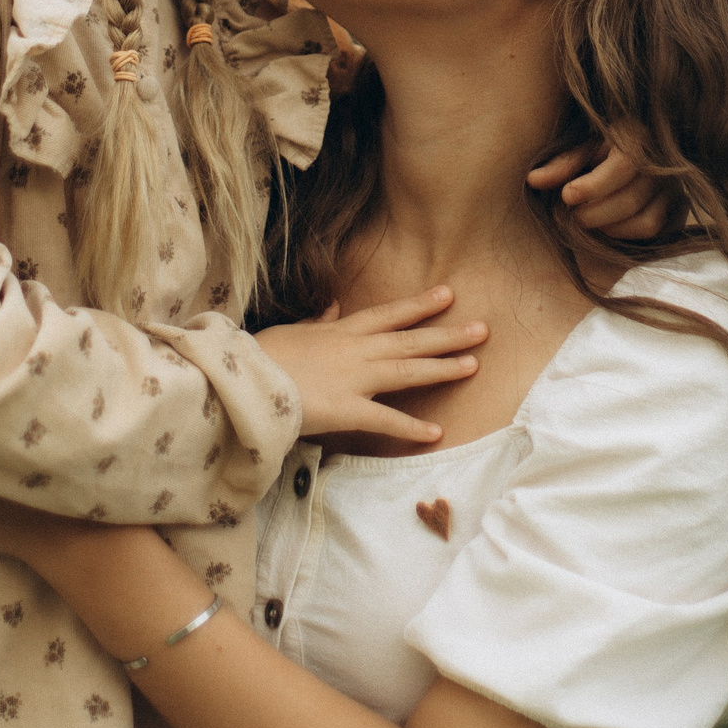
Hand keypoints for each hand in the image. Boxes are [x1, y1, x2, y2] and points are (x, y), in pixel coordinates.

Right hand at [254, 287, 483, 443]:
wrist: (244, 380)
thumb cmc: (263, 356)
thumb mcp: (293, 330)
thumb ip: (318, 321)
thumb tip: (331, 306)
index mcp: (342, 330)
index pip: (389, 314)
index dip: (420, 305)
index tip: (448, 294)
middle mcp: (356, 350)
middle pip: (410, 341)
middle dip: (447, 334)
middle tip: (482, 329)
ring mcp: (354, 379)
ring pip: (407, 372)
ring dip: (442, 369)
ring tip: (473, 365)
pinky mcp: (347, 410)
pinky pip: (385, 421)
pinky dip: (410, 428)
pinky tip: (435, 433)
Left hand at [528, 140, 681, 240]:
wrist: (639, 143)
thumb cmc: (602, 143)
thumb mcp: (582, 145)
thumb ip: (562, 164)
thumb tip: (533, 181)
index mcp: (638, 136)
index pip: (625, 165)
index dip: (593, 186)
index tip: (567, 196)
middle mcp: (663, 163)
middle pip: (630, 200)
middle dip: (594, 214)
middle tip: (572, 215)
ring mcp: (676, 187)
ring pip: (646, 221)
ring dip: (610, 228)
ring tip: (589, 219)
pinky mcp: (680, 207)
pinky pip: (657, 232)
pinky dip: (629, 234)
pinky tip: (610, 225)